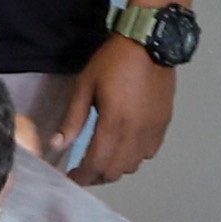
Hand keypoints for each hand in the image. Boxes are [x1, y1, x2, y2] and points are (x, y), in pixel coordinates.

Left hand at [42, 37, 174, 181]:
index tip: (70, 179)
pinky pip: (149, 153)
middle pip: (115, 171)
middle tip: (83, 171)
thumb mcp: (85, 86)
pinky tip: (124, 146)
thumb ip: (72, 119)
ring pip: (133, 165)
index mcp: (114, 123)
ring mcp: (153, 130)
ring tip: (102, 159)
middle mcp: (136, 133)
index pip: (96, 164)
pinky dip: (134, 157)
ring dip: (115, 167)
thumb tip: (57, 145)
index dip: (81, 177)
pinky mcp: (163, 123)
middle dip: (96, 176)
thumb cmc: (113, 60)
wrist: (150, 42)